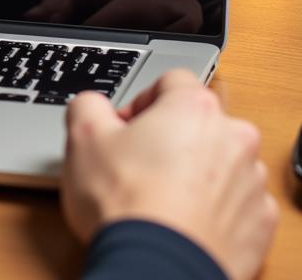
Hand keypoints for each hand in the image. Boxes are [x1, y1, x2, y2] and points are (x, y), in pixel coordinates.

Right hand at [61, 70, 277, 279]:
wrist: (156, 268)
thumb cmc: (125, 203)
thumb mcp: (82, 135)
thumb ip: (88, 104)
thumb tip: (92, 105)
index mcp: (194, 108)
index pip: (170, 81)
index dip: (141, 102)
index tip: (124, 127)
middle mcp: (233, 139)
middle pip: (199, 122)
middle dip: (170, 137)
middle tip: (138, 163)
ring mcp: (251, 183)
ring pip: (220, 163)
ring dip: (195, 172)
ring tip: (160, 197)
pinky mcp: (259, 224)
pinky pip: (235, 204)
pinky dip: (213, 208)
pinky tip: (183, 220)